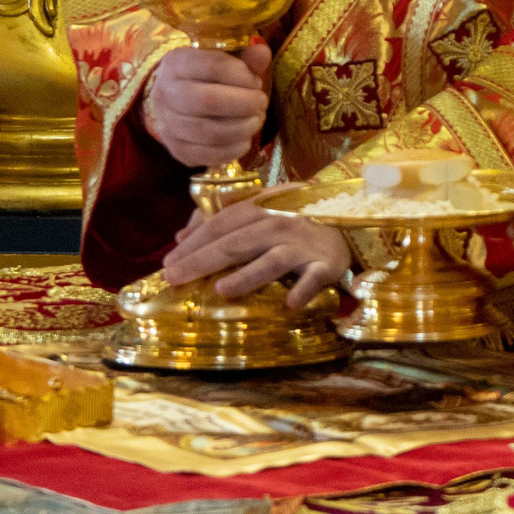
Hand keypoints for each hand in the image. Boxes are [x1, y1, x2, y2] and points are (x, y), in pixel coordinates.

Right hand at [142, 43, 272, 167]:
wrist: (176, 103)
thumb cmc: (207, 78)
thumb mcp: (223, 61)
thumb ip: (245, 58)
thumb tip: (262, 52)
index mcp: (176, 63)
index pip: (213, 66)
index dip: (242, 75)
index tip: (257, 81)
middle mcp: (165, 93)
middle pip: (209, 100)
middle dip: (244, 103)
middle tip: (261, 103)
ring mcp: (167, 124)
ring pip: (209, 131)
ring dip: (242, 127)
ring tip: (257, 120)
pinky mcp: (176, 149)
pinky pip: (207, 154)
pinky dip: (233, 150)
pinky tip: (245, 141)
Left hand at [163, 200, 349, 307]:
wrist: (346, 225)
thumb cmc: (293, 225)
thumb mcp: (257, 215)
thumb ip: (220, 221)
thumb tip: (181, 235)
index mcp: (259, 211)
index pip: (220, 224)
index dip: (193, 242)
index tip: (167, 263)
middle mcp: (278, 225)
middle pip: (237, 242)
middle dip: (203, 259)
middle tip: (174, 278)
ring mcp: (302, 246)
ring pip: (272, 259)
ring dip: (248, 275)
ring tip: (221, 289)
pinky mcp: (324, 265)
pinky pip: (314, 278)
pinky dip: (304, 289)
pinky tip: (290, 302)